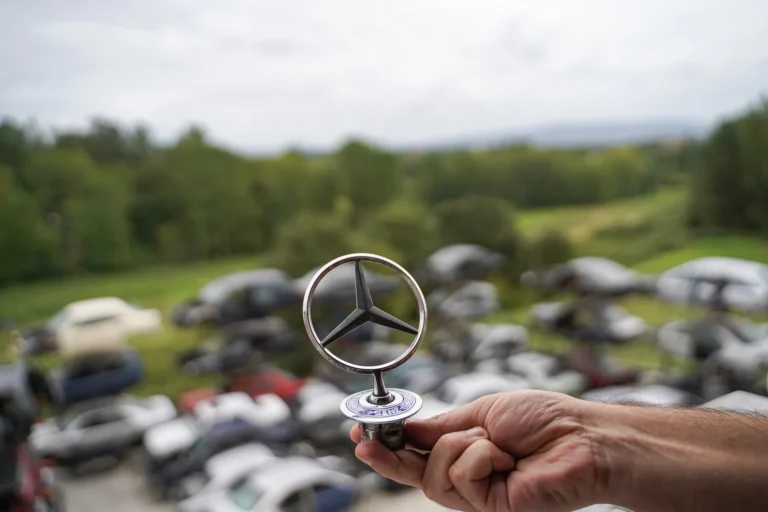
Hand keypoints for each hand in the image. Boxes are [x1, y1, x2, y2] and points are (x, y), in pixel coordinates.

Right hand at [350, 390, 608, 511]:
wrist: (583, 437)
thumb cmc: (544, 420)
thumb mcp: (482, 412)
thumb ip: (442, 425)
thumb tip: (407, 426)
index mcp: (465, 451)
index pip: (417, 454)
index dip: (388, 447)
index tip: (360, 433)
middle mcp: (468, 477)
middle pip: (416, 473)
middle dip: (390, 455)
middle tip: (366, 439)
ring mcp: (480, 496)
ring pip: (435, 476)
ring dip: (459, 448)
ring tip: (491, 441)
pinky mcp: (492, 508)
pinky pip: (464, 480)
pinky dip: (481, 458)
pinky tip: (505, 456)